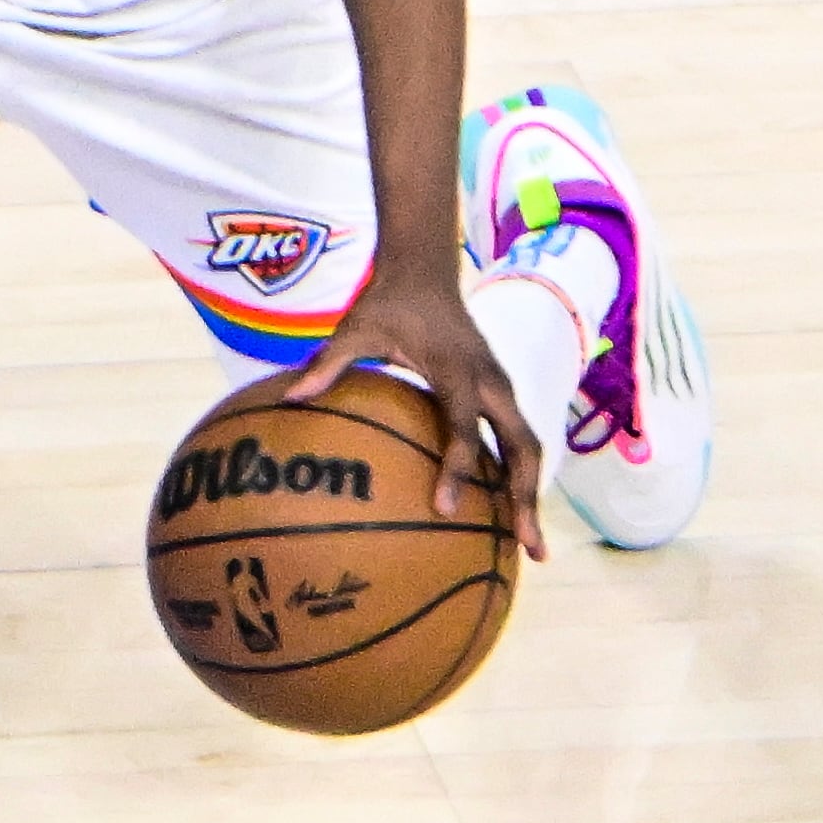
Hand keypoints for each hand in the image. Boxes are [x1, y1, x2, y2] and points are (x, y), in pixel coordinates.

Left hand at [285, 269, 545, 559]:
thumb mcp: (353, 328)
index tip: (446, 510)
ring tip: (531, 549)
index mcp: (457, 371)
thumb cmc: (387, 304)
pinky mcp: (499, 393)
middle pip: (521, 447)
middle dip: (526, 498)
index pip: (463, 429)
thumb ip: (328, 364)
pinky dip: (517, 475)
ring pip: (527, 447)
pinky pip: (515, 439)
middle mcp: (490, 382)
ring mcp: (500, 388)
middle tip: (528, 550)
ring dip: (531, 494)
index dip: (457, 469)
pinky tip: (507, 515)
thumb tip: (291, 397)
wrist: (425, 272)